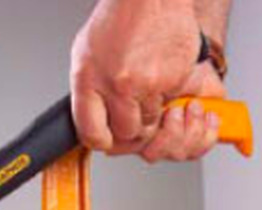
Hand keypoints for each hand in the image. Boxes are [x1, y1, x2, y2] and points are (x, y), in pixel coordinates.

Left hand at [71, 0, 214, 157]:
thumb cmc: (121, 18)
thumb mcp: (87, 53)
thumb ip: (90, 92)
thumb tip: (95, 123)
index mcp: (88, 79)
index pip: (92, 134)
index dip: (102, 140)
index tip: (108, 137)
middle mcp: (116, 84)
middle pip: (127, 134)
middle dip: (135, 125)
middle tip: (137, 103)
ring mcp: (146, 84)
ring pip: (153, 123)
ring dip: (156, 108)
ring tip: (151, 80)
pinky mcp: (174, 80)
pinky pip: (174, 103)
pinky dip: (174, 92)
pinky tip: (165, 71)